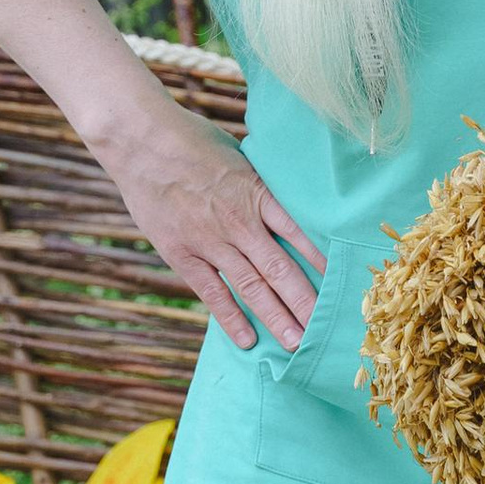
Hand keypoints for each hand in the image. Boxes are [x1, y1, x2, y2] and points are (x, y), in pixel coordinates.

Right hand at [101, 99, 323, 349]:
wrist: (141, 140)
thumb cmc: (192, 140)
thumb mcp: (239, 155)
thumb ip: (260, 183)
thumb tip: (287, 197)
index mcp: (257, 194)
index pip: (300, 234)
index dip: (322, 262)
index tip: (343, 285)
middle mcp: (239, 222)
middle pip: (281, 270)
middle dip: (306, 303)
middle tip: (327, 330)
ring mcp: (210, 241)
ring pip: (251, 286)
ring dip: (277, 317)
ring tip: (297, 343)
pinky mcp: (183, 253)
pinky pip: (212, 292)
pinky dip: (231, 318)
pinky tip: (248, 340)